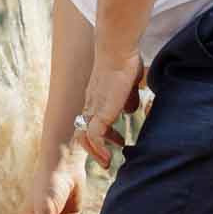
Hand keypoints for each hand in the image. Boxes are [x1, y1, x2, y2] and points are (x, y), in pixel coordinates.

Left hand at [74, 53, 145, 170]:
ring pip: (83, 136)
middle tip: (108, 160)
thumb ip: (129, 97)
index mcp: (96, 97)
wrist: (117, 50)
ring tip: (108, 163)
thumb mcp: (129, 84)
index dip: (103, 134)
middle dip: (94, 148)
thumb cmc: (126, 61)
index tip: (118, 141)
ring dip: (95, 152)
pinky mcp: (100, 112)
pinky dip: (99, 148)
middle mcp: (91, 104)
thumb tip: (129, 110)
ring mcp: (94, 108)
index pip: (93, 120)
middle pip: (83, 131)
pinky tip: (110, 156)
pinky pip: (93, 136)